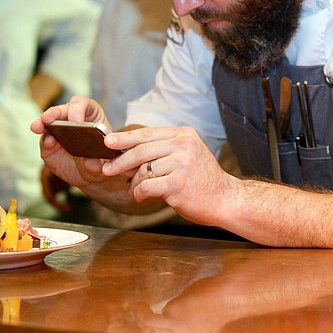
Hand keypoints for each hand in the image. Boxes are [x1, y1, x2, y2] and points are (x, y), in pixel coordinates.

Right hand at [31, 95, 131, 206]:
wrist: (91, 174)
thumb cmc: (101, 161)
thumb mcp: (104, 164)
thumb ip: (98, 163)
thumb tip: (93, 162)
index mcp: (91, 116)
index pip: (83, 104)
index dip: (78, 109)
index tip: (76, 121)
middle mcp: (73, 120)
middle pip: (63, 110)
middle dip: (54, 112)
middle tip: (47, 118)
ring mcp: (59, 131)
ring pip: (49, 122)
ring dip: (42, 123)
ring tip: (37, 127)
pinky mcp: (49, 146)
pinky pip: (45, 141)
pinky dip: (45, 141)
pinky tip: (47, 142)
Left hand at [102, 125, 239, 225]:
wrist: (225, 199)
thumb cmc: (202, 180)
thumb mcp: (187, 155)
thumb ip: (163, 151)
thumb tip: (128, 154)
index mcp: (184, 134)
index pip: (148, 134)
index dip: (125, 138)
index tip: (107, 142)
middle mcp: (183, 145)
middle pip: (142, 150)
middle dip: (121, 161)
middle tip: (108, 169)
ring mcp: (181, 164)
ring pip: (143, 170)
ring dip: (135, 183)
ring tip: (135, 190)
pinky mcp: (177, 183)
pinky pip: (147, 186)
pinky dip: (139, 193)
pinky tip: (141, 197)